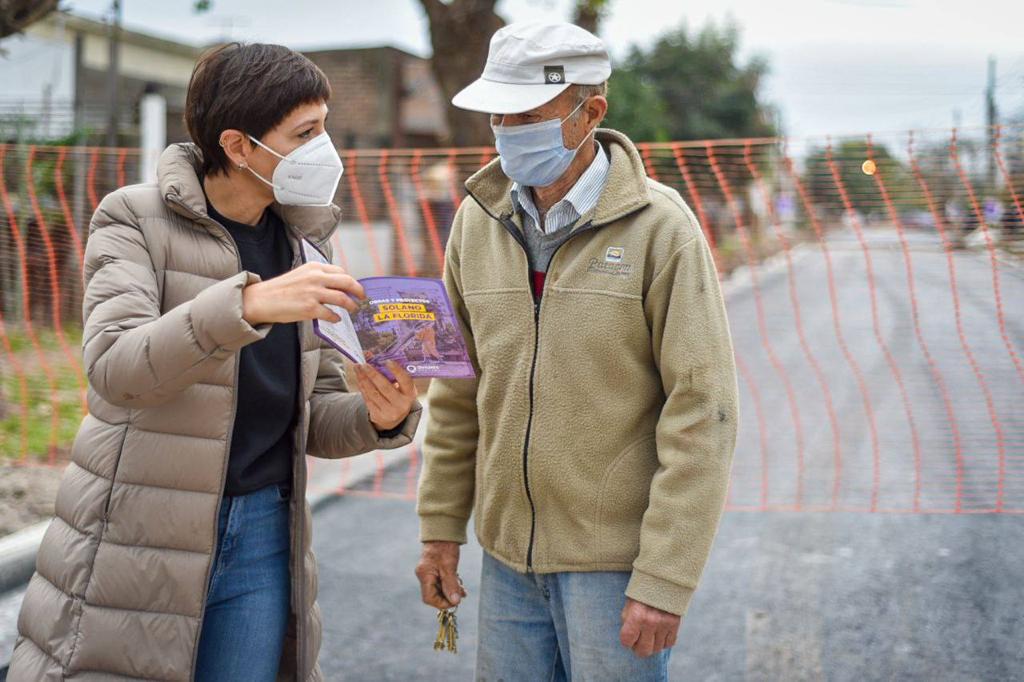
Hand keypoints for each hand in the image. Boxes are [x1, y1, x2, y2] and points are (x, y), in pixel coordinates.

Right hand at [243, 262, 364, 324]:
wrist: (261, 299)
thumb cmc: (282, 289)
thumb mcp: (302, 275)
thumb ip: (319, 278)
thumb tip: (338, 288)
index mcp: (314, 267)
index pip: (341, 272)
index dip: (350, 281)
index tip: (354, 287)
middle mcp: (316, 278)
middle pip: (347, 282)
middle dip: (358, 291)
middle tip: (362, 297)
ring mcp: (313, 293)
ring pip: (342, 299)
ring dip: (351, 305)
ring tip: (353, 309)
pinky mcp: (310, 308)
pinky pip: (331, 314)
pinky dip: (336, 317)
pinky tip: (335, 319)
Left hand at [354, 361, 416, 430]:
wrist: (393, 417)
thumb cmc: (396, 394)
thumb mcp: (399, 385)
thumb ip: (388, 371)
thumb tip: (369, 355)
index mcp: (410, 393)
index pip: (405, 381)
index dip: (397, 371)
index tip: (388, 361)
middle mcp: (401, 404)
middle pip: (385, 387)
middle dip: (373, 374)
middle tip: (364, 364)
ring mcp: (389, 411)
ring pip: (373, 393)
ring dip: (363, 379)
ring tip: (357, 368)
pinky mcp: (378, 415)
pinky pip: (368, 399)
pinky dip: (362, 387)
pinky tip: (359, 378)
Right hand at [415, 541, 465, 608]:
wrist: (443, 531)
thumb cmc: (445, 546)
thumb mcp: (450, 566)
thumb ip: (451, 585)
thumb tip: (455, 602)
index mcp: (424, 575)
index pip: (429, 598)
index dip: (442, 603)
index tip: (455, 602)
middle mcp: (424, 575)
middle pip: (434, 595)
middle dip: (448, 597)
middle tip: (461, 596)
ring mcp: (428, 572)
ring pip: (438, 589)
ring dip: (450, 591)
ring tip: (462, 591)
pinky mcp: (434, 569)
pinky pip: (441, 582)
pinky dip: (450, 585)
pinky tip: (459, 585)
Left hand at [619, 598, 679, 657]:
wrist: (662, 579)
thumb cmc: (642, 593)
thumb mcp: (629, 606)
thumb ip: (628, 624)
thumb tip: (631, 641)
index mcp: (636, 615)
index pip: (627, 641)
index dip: (627, 641)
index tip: (629, 636)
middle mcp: (650, 621)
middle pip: (644, 651)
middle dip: (639, 648)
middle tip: (639, 640)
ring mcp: (664, 624)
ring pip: (657, 649)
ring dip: (652, 644)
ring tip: (650, 633)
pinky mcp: (675, 624)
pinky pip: (669, 644)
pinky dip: (664, 641)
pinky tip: (660, 632)